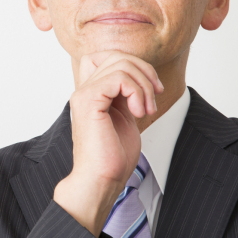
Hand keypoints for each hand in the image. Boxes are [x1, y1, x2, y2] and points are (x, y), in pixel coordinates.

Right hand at [53, 50, 163, 236]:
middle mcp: (83, 89)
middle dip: (145, 72)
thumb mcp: (125, 116)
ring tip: (146, 109)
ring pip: (121, 63)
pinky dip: (136, 91)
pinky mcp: (88, 101)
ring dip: (143, 85)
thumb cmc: (112, 157)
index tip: (152, 89)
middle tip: (154, 98)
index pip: (109, 56)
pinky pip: (118, 77)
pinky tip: (138, 112)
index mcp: (91, 92)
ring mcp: (83, 94)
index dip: (135, 65)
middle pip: (118, 56)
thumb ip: (127, 94)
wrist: (100, 180)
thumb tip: (141, 75)